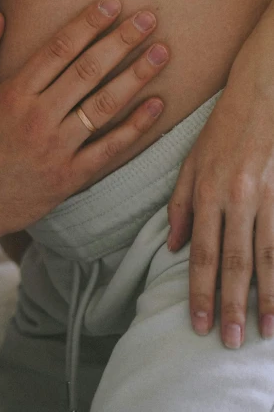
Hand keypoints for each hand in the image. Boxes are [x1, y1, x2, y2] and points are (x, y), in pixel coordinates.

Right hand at [0, 0, 168, 242]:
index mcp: (13, 95)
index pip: (59, 49)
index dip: (88, 23)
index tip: (112, 3)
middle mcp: (39, 118)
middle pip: (89, 70)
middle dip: (121, 41)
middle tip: (149, 18)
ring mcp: (58, 149)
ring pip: (105, 105)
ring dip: (136, 76)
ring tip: (162, 52)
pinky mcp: (71, 177)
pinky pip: (110, 149)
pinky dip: (136, 127)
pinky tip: (157, 104)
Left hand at [168, 3, 273, 347]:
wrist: (261, 94)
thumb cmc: (222, 128)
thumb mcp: (189, 160)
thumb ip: (179, 204)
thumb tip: (170, 245)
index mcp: (207, 192)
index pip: (201, 253)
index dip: (200, 291)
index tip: (200, 324)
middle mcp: (236, 199)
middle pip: (235, 262)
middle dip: (233, 305)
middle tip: (232, 341)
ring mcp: (268, 196)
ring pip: (268, 256)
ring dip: (269, 297)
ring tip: (268, 331)